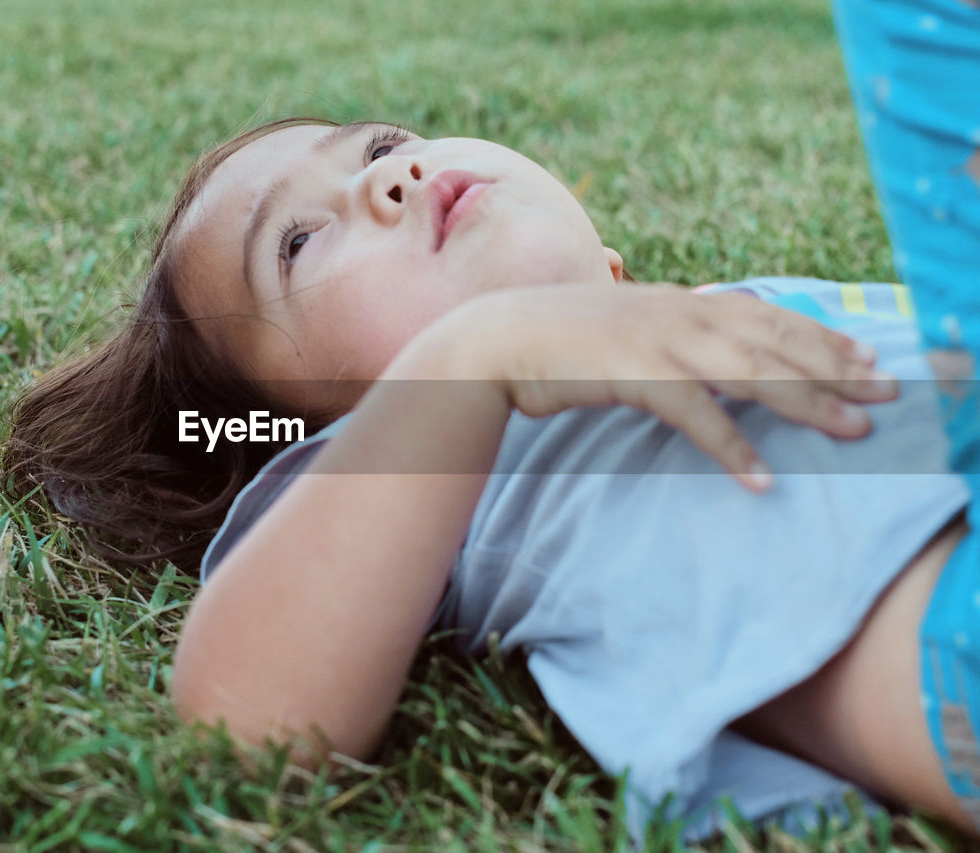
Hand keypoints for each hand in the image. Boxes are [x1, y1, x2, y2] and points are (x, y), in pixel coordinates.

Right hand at [447, 282, 898, 491]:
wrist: (495, 340)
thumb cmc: (556, 340)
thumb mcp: (623, 327)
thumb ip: (667, 333)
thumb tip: (703, 349)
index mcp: (679, 301)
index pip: (766, 314)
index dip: (820, 334)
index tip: (866, 354)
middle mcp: (680, 313)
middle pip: (776, 339)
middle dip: (837, 365)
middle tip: (888, 390)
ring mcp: (658, 341)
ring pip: (753, 372)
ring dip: (808, 401)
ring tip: (854, 430)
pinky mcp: (633, 375)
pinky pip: (697, 415)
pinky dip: (733, 446)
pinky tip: (762, 477)